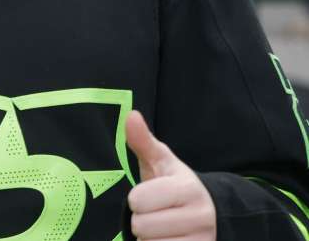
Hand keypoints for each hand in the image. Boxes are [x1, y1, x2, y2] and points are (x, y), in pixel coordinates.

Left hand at [126, 111, 215, 239]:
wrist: (212, 216)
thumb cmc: (175, 187)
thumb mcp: (162, 163)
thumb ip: (144, 142)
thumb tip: (131, 115)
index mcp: (189, 188)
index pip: (139, 200)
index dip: (136, 199)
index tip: (148, 196)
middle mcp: (202, 216)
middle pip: (142, 227)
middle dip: (141, 221)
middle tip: (156, 214)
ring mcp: (204, 240)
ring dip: (149, 239)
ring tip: (163, 229)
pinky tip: (168, 240)